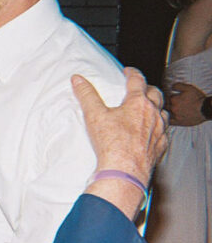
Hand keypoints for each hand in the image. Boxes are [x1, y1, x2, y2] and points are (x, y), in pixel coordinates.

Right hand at [73, 66, 167, 194]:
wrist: (125, 171)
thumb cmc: (112, 144)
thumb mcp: (94, 115)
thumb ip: (86, 95)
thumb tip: (78, 80)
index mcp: (138, 103)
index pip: (138, 80)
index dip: (132, 73)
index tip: (128, 71)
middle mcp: (153, 114)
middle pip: (156, 94)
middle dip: (148, 88)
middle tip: (140, 88)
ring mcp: (159, 130)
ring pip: (163, 113)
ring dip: (156, 108)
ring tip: (148, 109)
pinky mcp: (160, 146)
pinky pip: (164, 133)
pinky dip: (159, 129)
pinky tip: (152, 132)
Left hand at [167, 82, 205, 125]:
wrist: (205, 109)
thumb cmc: (198, 98)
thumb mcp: (189, 87)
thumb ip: (178, 86)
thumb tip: (170, 87)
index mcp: (173, 99)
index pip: (166, 97)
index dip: (169, 97)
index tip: (173, 98)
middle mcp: (172, 107)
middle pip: (165, 105)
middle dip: (168, 104)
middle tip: (174, 104)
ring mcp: (175, 115)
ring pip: (166, 113)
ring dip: (167, 111)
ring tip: (172, 110)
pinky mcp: (178, 122)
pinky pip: (168, 122)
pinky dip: (167, 119)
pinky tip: (168, 118)